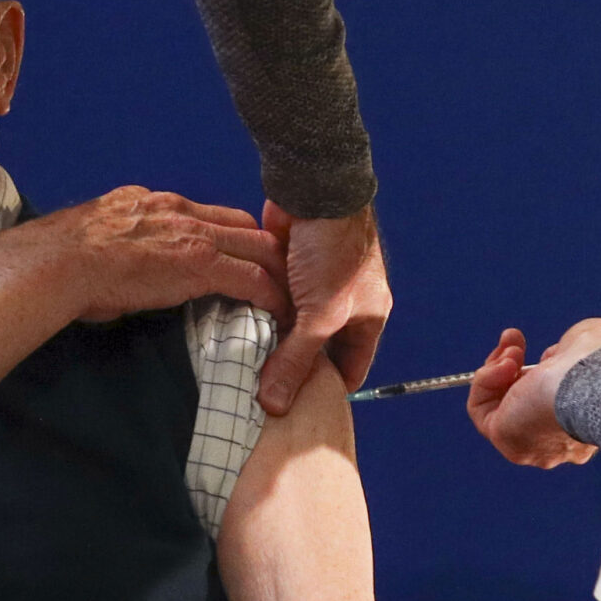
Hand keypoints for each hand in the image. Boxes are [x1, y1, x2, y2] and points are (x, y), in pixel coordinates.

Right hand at [26, 186, 287, 321]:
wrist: (61, 262)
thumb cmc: (65, 259)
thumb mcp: (99, 234)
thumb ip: (121, 241)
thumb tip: (121, 264)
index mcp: (154, 203)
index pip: (208, 213)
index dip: (231, 234)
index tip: (241, 253)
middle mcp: (179, 211)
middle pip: (243, 224)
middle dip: (265, 248)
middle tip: (279, 274)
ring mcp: (193, 235)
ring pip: (257, 246)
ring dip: (276, 271)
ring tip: (289, 295)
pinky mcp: (200, 264)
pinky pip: (250, 278)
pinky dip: (270, 294)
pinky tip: (279, 311)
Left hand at [257, 204, 391, 415]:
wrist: (315, 190)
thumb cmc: (335, 249)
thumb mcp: (321, 313)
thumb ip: (297, 358)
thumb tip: (275, 404)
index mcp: (367, 316)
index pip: (351, 368)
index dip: (327, 390)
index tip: (295, 411)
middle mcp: (343, 303)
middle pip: (317, 350)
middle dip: (293, 368)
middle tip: (261, 394)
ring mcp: (314, 285)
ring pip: (290, 326)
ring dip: (270, 340)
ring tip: (241, 367)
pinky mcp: (289, 268)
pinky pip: (272, 301)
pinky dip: (257, 313)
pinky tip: (232, 330)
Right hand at [467, 318, 600, 467]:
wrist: (598, 382)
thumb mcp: (590, 344)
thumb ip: (569, 351)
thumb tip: (553, 356)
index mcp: (582, 423)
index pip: (552, 403)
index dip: (542, 372)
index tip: (547, 351)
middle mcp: (556, 441)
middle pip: (521, 404)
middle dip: (512, 365)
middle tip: (515, 339)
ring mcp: (530, 444)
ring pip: (498, 406)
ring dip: (498, 369)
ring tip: (513, 350)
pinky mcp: (505, 438)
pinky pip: (481, 409)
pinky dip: (486, 380)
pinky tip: (506, 363)